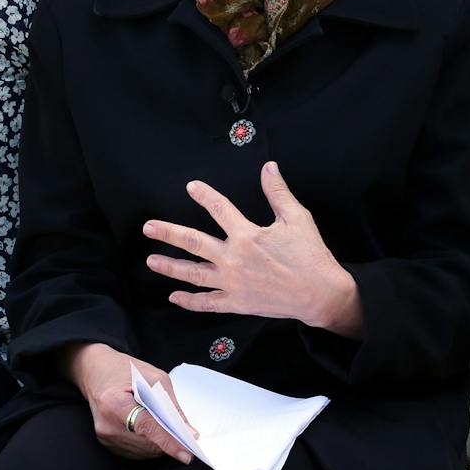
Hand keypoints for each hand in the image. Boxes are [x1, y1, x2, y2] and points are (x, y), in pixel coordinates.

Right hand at [67, 343, 193, 463]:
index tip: (186, 454)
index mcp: (113, 402)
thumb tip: (189, 433)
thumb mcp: (152, 378)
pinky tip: (146, 426)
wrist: (95, 372)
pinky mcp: (109, 445)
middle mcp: (107, 424)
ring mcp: (106, 437)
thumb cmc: (123, 370)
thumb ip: (171, 406)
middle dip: (169, 438)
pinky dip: (150, 442)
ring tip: (154, 417)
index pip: (146, 427)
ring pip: (147, 451)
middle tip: (179, 427)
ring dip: (159, 441)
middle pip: (149, 442)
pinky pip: (139, 452)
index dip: (168, 441)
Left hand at [143, 162, 362, 336]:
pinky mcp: (237, 302)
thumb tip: (268, 166)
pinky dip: (189, 301)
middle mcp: (234, 259)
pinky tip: (173, 297)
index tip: (191, 187)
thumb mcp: (297, 219)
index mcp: (247, 236)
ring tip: (151, 260)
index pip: (220, 209)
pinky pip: (207, 303)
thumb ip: (278, 193)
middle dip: (168, 233)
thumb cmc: (311, 256)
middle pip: (193, 242)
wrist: (322, 295)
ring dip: (170, 267)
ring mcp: (232, 282)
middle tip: (148, 227)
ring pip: (193, 274)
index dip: (205, 196)